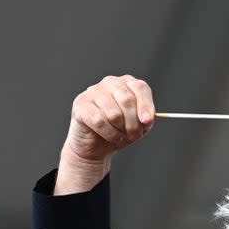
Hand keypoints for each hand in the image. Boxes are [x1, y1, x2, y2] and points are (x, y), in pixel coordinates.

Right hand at [56, 75, 154, 193]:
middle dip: (134, 123)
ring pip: (114, 113)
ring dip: (121, 131)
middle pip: (127, 100)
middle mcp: (110, 83)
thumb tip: (148, 118)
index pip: (140, 88)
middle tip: (133, 135)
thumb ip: (146, 119)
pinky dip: (109, 134)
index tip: (147, 121)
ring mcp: (93, 91)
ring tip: (120, 135)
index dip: (146, 106)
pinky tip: (109, 136)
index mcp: (127, 84)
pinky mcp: (81, 104)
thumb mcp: (140, 126)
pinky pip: (100, 121)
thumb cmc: (120, 131)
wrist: (98, 145)